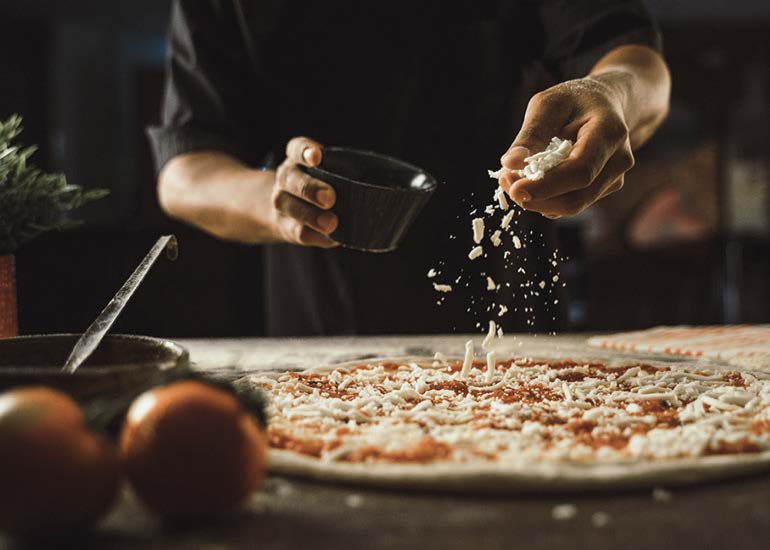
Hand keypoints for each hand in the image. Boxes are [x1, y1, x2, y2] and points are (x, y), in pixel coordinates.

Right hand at [271, 137, 338, 247]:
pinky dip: (315, 235)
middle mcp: (286, 177)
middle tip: (330, 198)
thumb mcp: (329, 173)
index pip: (296, 148)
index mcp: (297, 158)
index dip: (305, 151)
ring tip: (332, 223)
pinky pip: (297, 231)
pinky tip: (330, 237)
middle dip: (310, 188)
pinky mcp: (286, 226)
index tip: (317, 156)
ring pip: (291, 206)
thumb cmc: (323, 185)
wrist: (290, 211)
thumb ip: (346, 175)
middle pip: (291, 179)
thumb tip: (380, 189)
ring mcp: (282, 201)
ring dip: (311, 216)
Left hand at [498, 75, 634, 217]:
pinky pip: (571, 203)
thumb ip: (531, 134)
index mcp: (610, 132)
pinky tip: (530, 182)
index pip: (580, 171)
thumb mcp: (548, 104)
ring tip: (512, 178)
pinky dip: (546, 199)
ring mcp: (614, 178)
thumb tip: (510, 164)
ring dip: (537, 201)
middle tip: (505, 182)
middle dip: (536, 198)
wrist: (606, 104)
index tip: (514, 189)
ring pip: (572, 205)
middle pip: (576, 198)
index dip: (546, 186)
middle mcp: (619, 160)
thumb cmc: (574, 101)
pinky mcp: (603, 189)